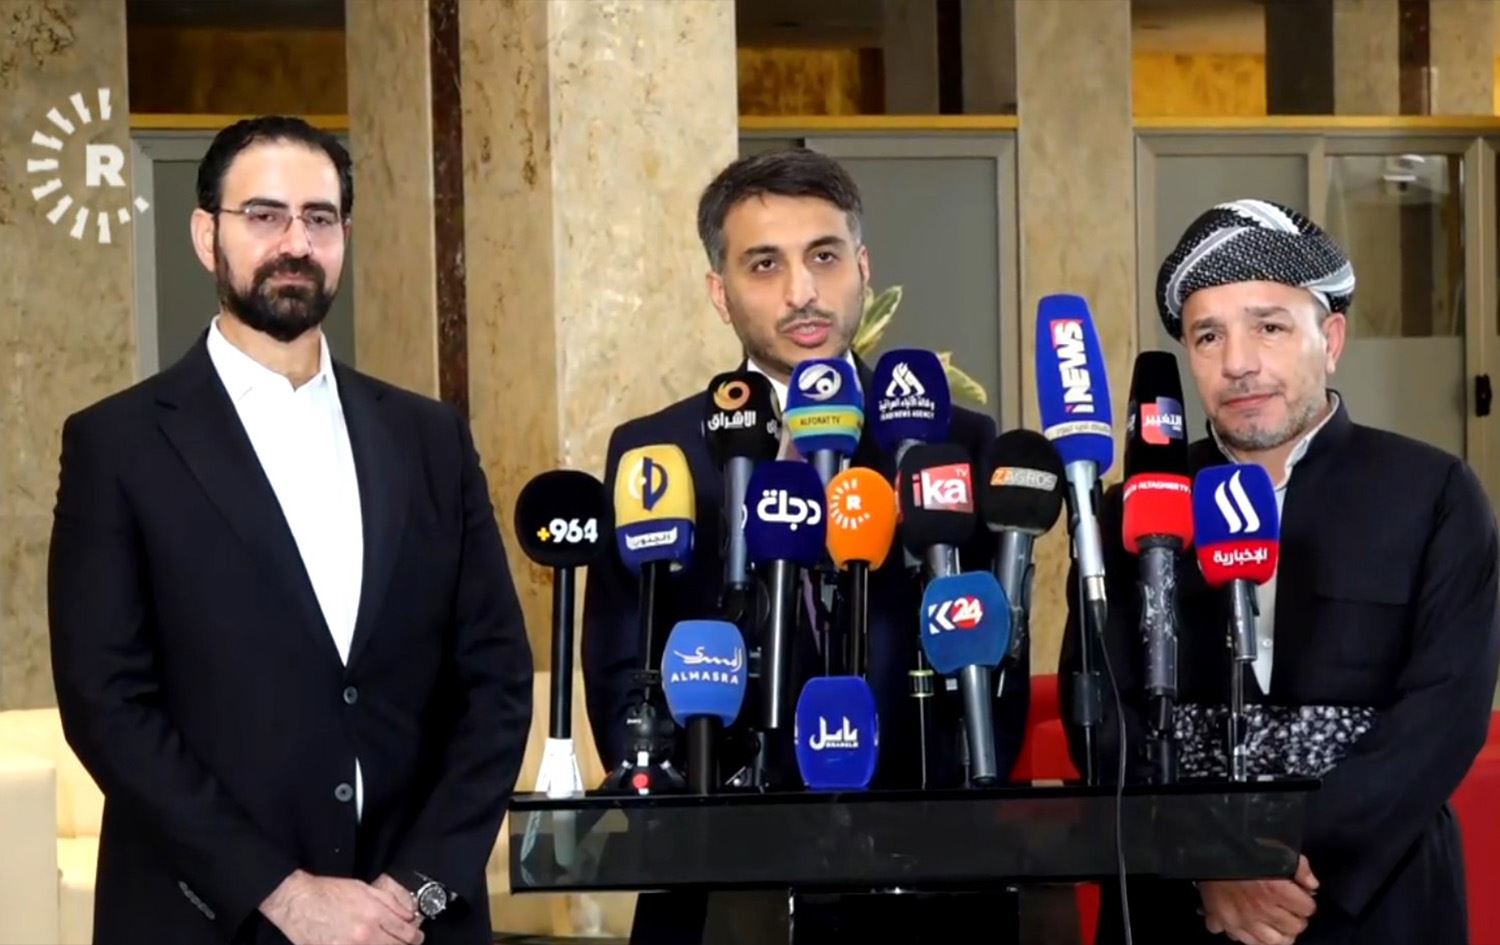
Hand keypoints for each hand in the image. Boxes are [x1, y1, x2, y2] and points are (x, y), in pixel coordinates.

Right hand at [260, 869, 424, 944]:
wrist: (299, 903)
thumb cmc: (329, 892)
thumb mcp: (364, 888)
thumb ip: (390, 902)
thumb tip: (409, 915)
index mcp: (374, 915)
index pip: (406, 933)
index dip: (416, 936)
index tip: (417, 936)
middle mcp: (364, 935)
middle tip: (409, 943)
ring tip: (390, 944)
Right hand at [1199, 856, 1318, 944]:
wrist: (1209, 847)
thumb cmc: (1244, 847)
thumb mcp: (1277, 849)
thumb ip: (1299, 867)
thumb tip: (1312, 886)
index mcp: (1277, 889)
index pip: (1308, 909)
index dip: (1306, 902)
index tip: (1299, 897)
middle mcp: (1262, 909)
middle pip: (1294, 928)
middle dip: (1295, 919)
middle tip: (1289, 911)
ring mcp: (1243, 919)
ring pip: (1273, 942)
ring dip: (1278, 934)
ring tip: (1276, 925)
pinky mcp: (1225, 923)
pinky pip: (1246, 942)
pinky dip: (1252, 938)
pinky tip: (1253, 928)